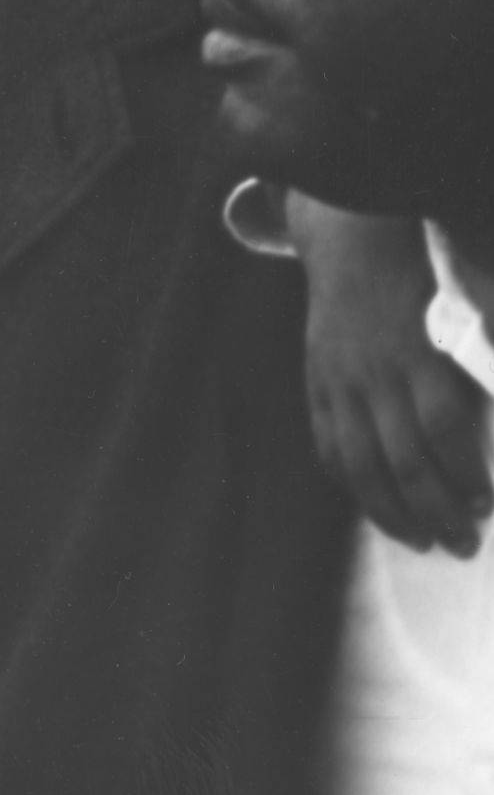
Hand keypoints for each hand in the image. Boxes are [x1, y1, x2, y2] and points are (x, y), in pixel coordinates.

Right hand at [298, 195, 484, 552]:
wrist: (353, 247)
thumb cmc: (428, 285)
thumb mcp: (465, 319)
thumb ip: (477, 375)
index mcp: (420, 354)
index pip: (447, 429)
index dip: (467, 476)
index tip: (488, 504)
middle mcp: (375, 374)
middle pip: (404, 460)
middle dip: (437, 512)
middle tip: (464, 546)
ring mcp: (339, 383)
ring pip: (360, 464)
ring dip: (392, 512)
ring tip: (420, 541)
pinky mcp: (317, 387)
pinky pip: (328, 446)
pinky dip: (350, 483)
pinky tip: (374, 507)